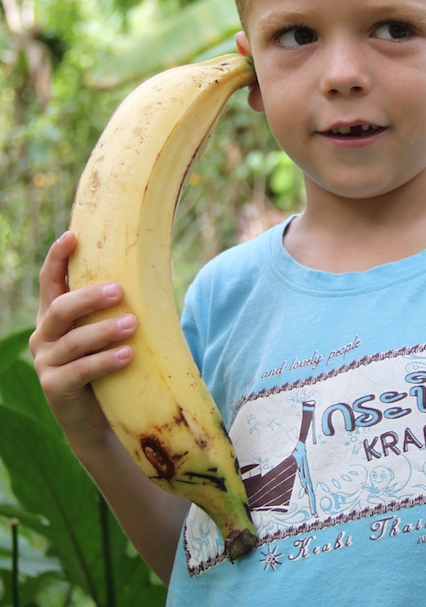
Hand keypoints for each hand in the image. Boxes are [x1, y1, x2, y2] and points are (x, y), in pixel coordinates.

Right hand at [29, 231, 137, 453]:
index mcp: (54, 315)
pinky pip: (80, 371)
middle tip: (120, 290)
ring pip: (73, 341)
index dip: (57, 257)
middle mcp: (43, 336)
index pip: (49, 280)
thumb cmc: (108, 363)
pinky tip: (128, 355)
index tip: (72, 236)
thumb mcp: (107, 332)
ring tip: (133, 324)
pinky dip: (105, 361)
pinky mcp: (55, 388)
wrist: (97, 419)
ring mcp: (46, 363)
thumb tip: (152, 270)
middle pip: (60, 308)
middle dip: (89, 297)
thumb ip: (114, 307)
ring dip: (104, 330)